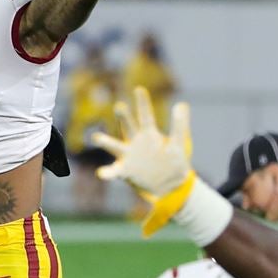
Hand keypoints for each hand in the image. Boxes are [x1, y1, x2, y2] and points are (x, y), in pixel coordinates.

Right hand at [94, 87, 195, 236]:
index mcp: (149, 134)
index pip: (146, 116)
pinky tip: (101, 173)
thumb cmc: (173, 163)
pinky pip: (113, 171)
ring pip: (114, 146)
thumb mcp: (179, 145)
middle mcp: (135, 142)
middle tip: (120, 106)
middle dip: (124, 117)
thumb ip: (180, 126)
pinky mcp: (125, 171)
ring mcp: (128, 156)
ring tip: (96, 137)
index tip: (139, 89)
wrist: (169, 188)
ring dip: (105, 142)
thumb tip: (181, 104)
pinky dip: (107, 172)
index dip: (143, 103)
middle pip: (128, 127)